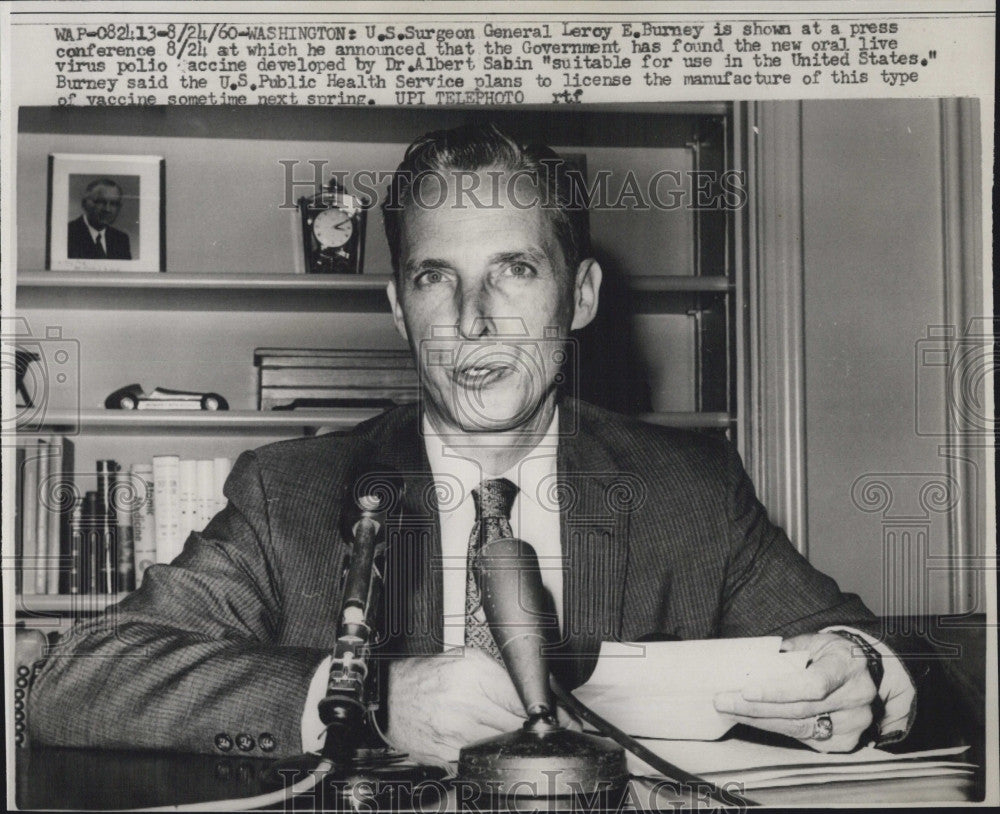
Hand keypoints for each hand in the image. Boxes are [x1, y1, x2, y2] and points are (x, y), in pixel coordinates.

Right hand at [386, 647, 578, 764]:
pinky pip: (481, 762)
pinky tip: (498, 752)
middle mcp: (465, 704)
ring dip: (519, 746)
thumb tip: (541, 694)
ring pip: (503, 747)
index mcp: (473, 675)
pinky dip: (494, 759)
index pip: (523, 698)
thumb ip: (504, 677)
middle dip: (537, 731)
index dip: (550, 713)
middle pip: (517, 725)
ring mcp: (455, 733)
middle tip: (552, 733)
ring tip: (525, 741)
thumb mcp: (469, 661)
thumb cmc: (428, 676)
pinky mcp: (447, 756)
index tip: (568, 721)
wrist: (390, 697)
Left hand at [713, 632, 876, 751]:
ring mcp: (854, 723)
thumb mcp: (812, 641)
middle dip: (755, 708)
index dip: (778, 691)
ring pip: (798, 727)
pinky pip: (803, 737)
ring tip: (730, 710)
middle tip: (722, 701)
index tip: (746, 691)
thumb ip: (785, 652)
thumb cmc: (828, 653)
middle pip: (799, 710)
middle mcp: (856, 697)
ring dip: (759, 720)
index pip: (812, 685)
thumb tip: (748, 664)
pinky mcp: (845, 741)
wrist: (863, 671)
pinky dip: (776, 728)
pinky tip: (753, 719)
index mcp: (848, 665)